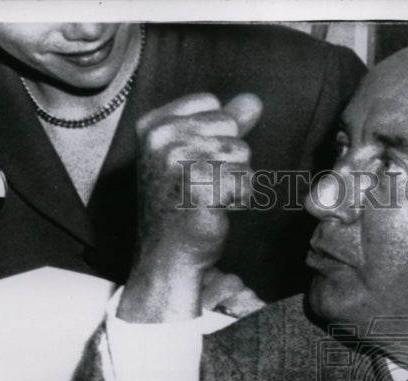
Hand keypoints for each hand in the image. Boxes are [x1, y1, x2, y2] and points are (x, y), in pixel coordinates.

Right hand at [119, 92, 263, 322]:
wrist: (167, 253)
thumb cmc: (180, 204)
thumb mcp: (194, 154)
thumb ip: (224, 123)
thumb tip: (253, 100)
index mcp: (154, 125)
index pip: (211, 103)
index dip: (214, 134)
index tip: (192, 162)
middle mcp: (162, 139)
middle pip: (230, 127)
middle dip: (227, 158)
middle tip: (201, 184)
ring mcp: (180, 162)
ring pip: (241, 154)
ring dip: (234, 179)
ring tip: (208, 196)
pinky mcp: (201, 187)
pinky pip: (245, 180)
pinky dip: (238, 198)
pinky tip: (215, 209)